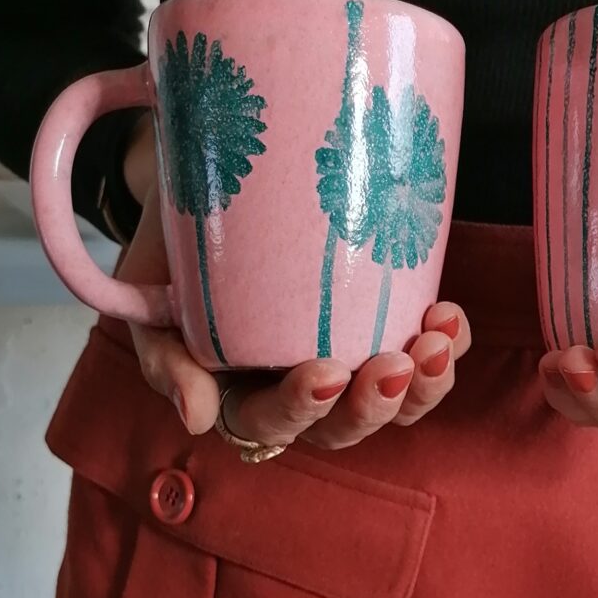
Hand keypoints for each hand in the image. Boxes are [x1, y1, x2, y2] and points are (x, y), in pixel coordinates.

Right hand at [117, 159, 470, 447]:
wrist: (212, 170)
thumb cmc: (174, 238)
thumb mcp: (149, 289)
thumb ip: (165, 356)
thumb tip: (196, 418)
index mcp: (236, 392)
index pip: (268, 423)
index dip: (300, 409)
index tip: (325, 371)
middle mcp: (295, 390)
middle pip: (341, 428)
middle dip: (374, 405)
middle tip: (394, 363)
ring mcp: (346, 360)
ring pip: (393, 405)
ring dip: (423, 387)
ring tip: (435, 343)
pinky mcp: (383, 327)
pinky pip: (423, 360)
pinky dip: (446, 347)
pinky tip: (448, 318)